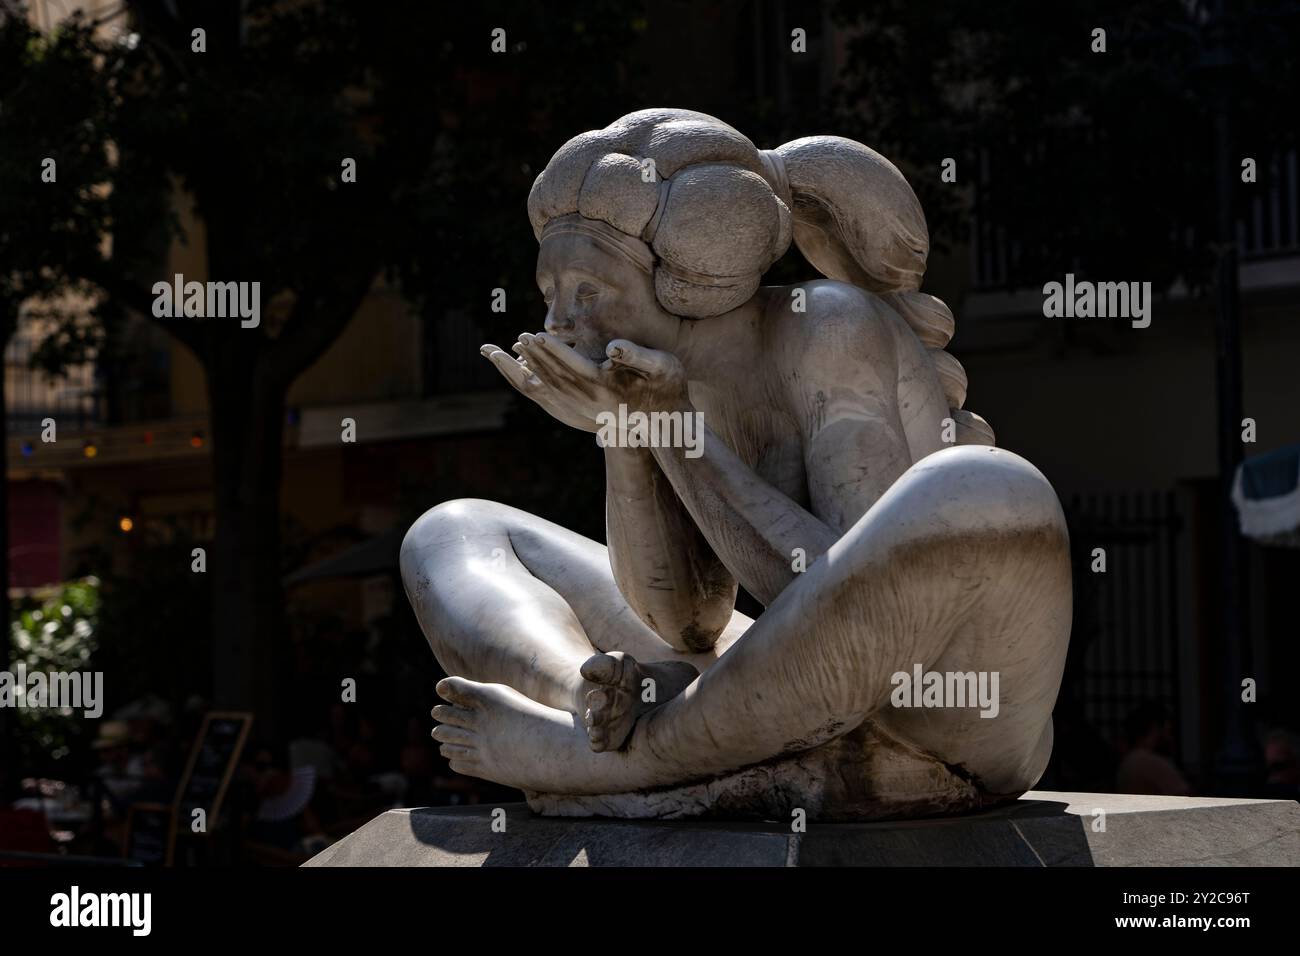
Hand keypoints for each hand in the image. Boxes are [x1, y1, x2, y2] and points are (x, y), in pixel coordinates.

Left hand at [479, 333, 689, 432]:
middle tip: (518, 338)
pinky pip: (553, 397)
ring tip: (514, 351)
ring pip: (550, 388)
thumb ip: (637, 356)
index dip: (552, 349)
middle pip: (555, 376)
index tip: (533, 335)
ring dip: (531, 368)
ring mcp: (586, 409)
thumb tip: (614, 348)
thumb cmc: (669, 388)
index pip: (572, 365)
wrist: (670, 422)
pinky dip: (537, 382)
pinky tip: (529, 371)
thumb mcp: (662, 367)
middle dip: (535, 356)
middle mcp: (590, 400)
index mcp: (606, 386)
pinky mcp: (584, 412)